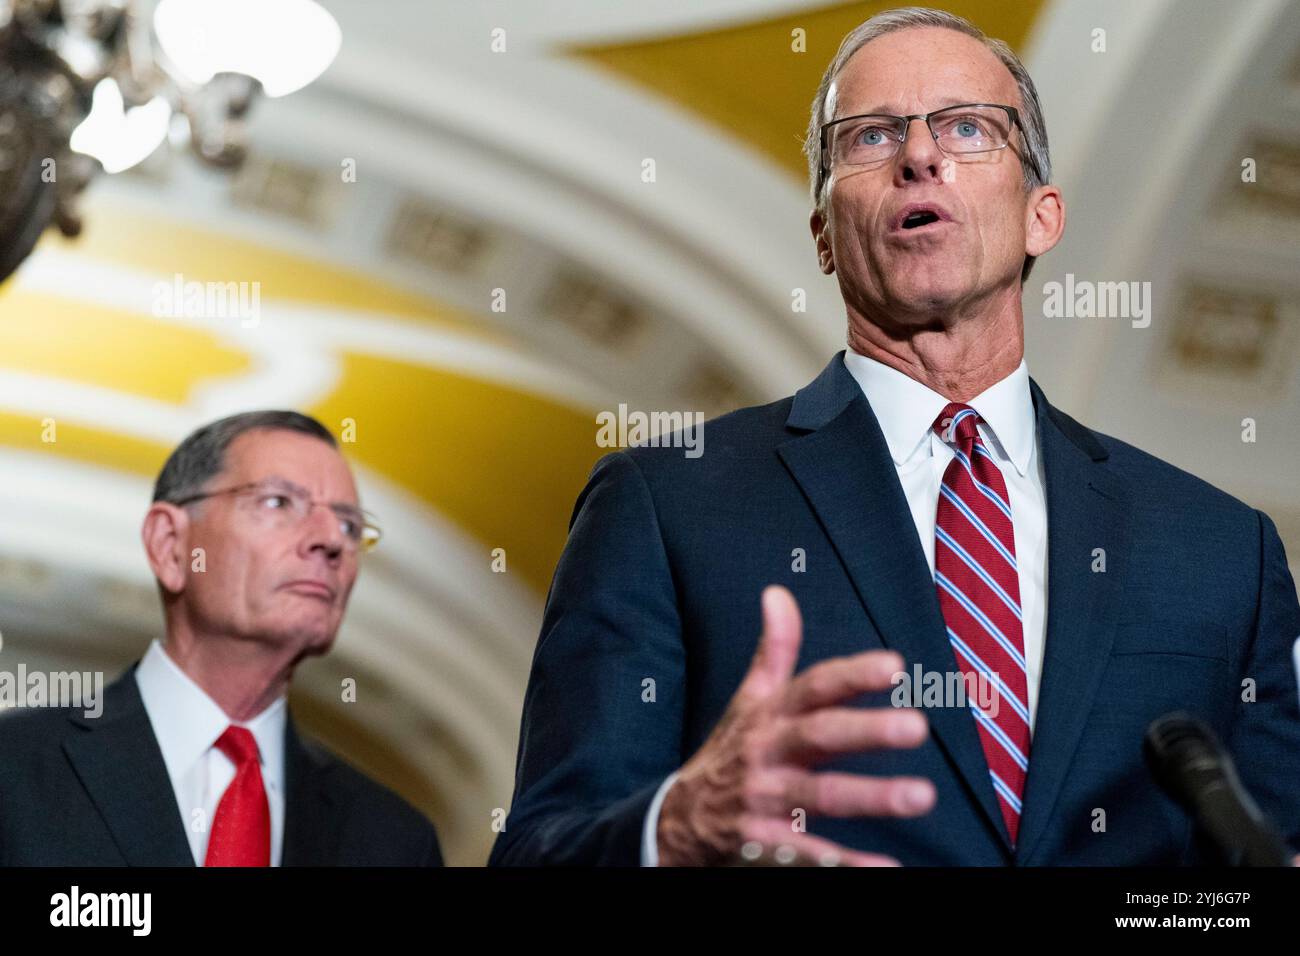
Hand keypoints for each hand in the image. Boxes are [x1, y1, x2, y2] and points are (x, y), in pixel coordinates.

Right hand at [656, 585, 934, 865]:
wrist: (679, 818)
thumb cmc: (731, 751)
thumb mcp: (748, 699)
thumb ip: (774, 650)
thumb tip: (778, 593)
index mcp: (770, 714)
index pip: (813, 687)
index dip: (851, 675)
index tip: (894, 666)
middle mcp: (767, 752)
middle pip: (818, 736)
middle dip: (866, 730)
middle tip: (916, 726)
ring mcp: (764, 798)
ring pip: (818, 796)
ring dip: (871, 796)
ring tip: (921, 795)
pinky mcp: (763, 842)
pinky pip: (806, 853)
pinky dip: (845, 864)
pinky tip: (886, 867)